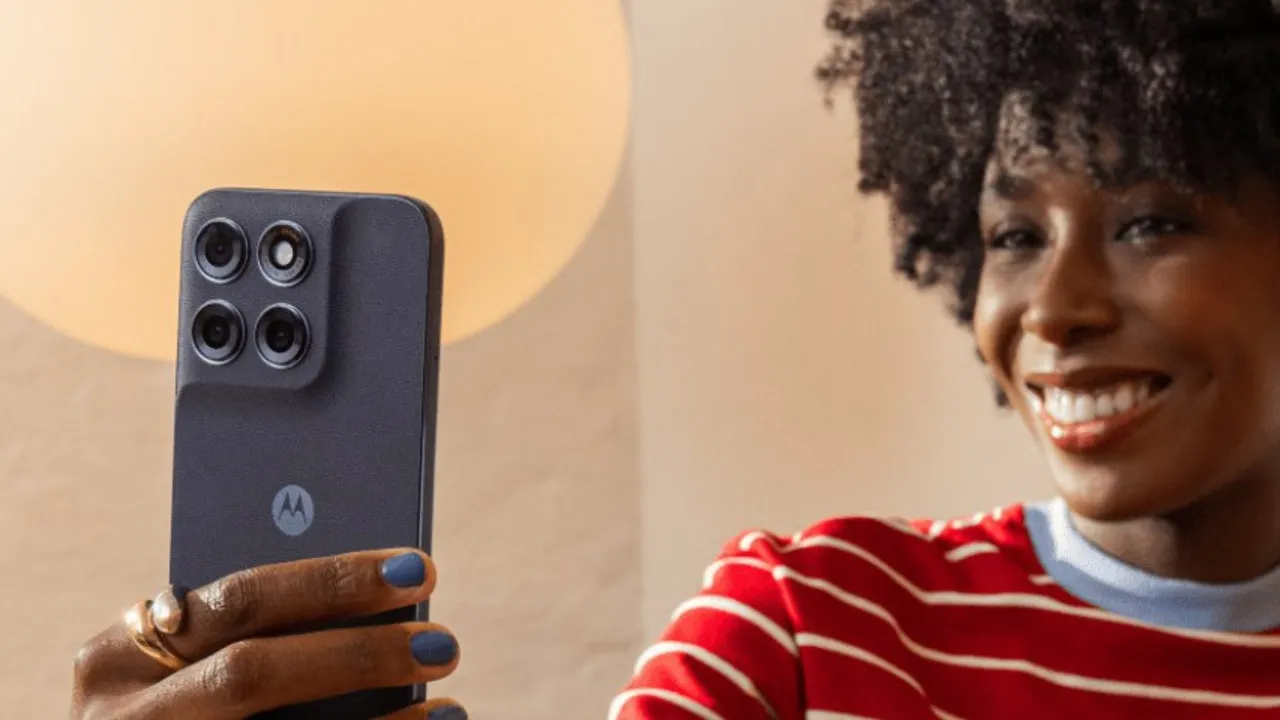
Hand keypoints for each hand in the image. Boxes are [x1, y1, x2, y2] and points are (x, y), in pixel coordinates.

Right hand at [70, 549, 464, 718]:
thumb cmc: (178, 703)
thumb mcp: (184, 665)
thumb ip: (247, 628)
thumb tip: (383, 588)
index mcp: (117, 656)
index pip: (240, 600)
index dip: (335, 582)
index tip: (417, 565)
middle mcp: (123, 717)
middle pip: (252, 674)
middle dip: (358, 653)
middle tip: (444, 641)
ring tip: (445, 695)